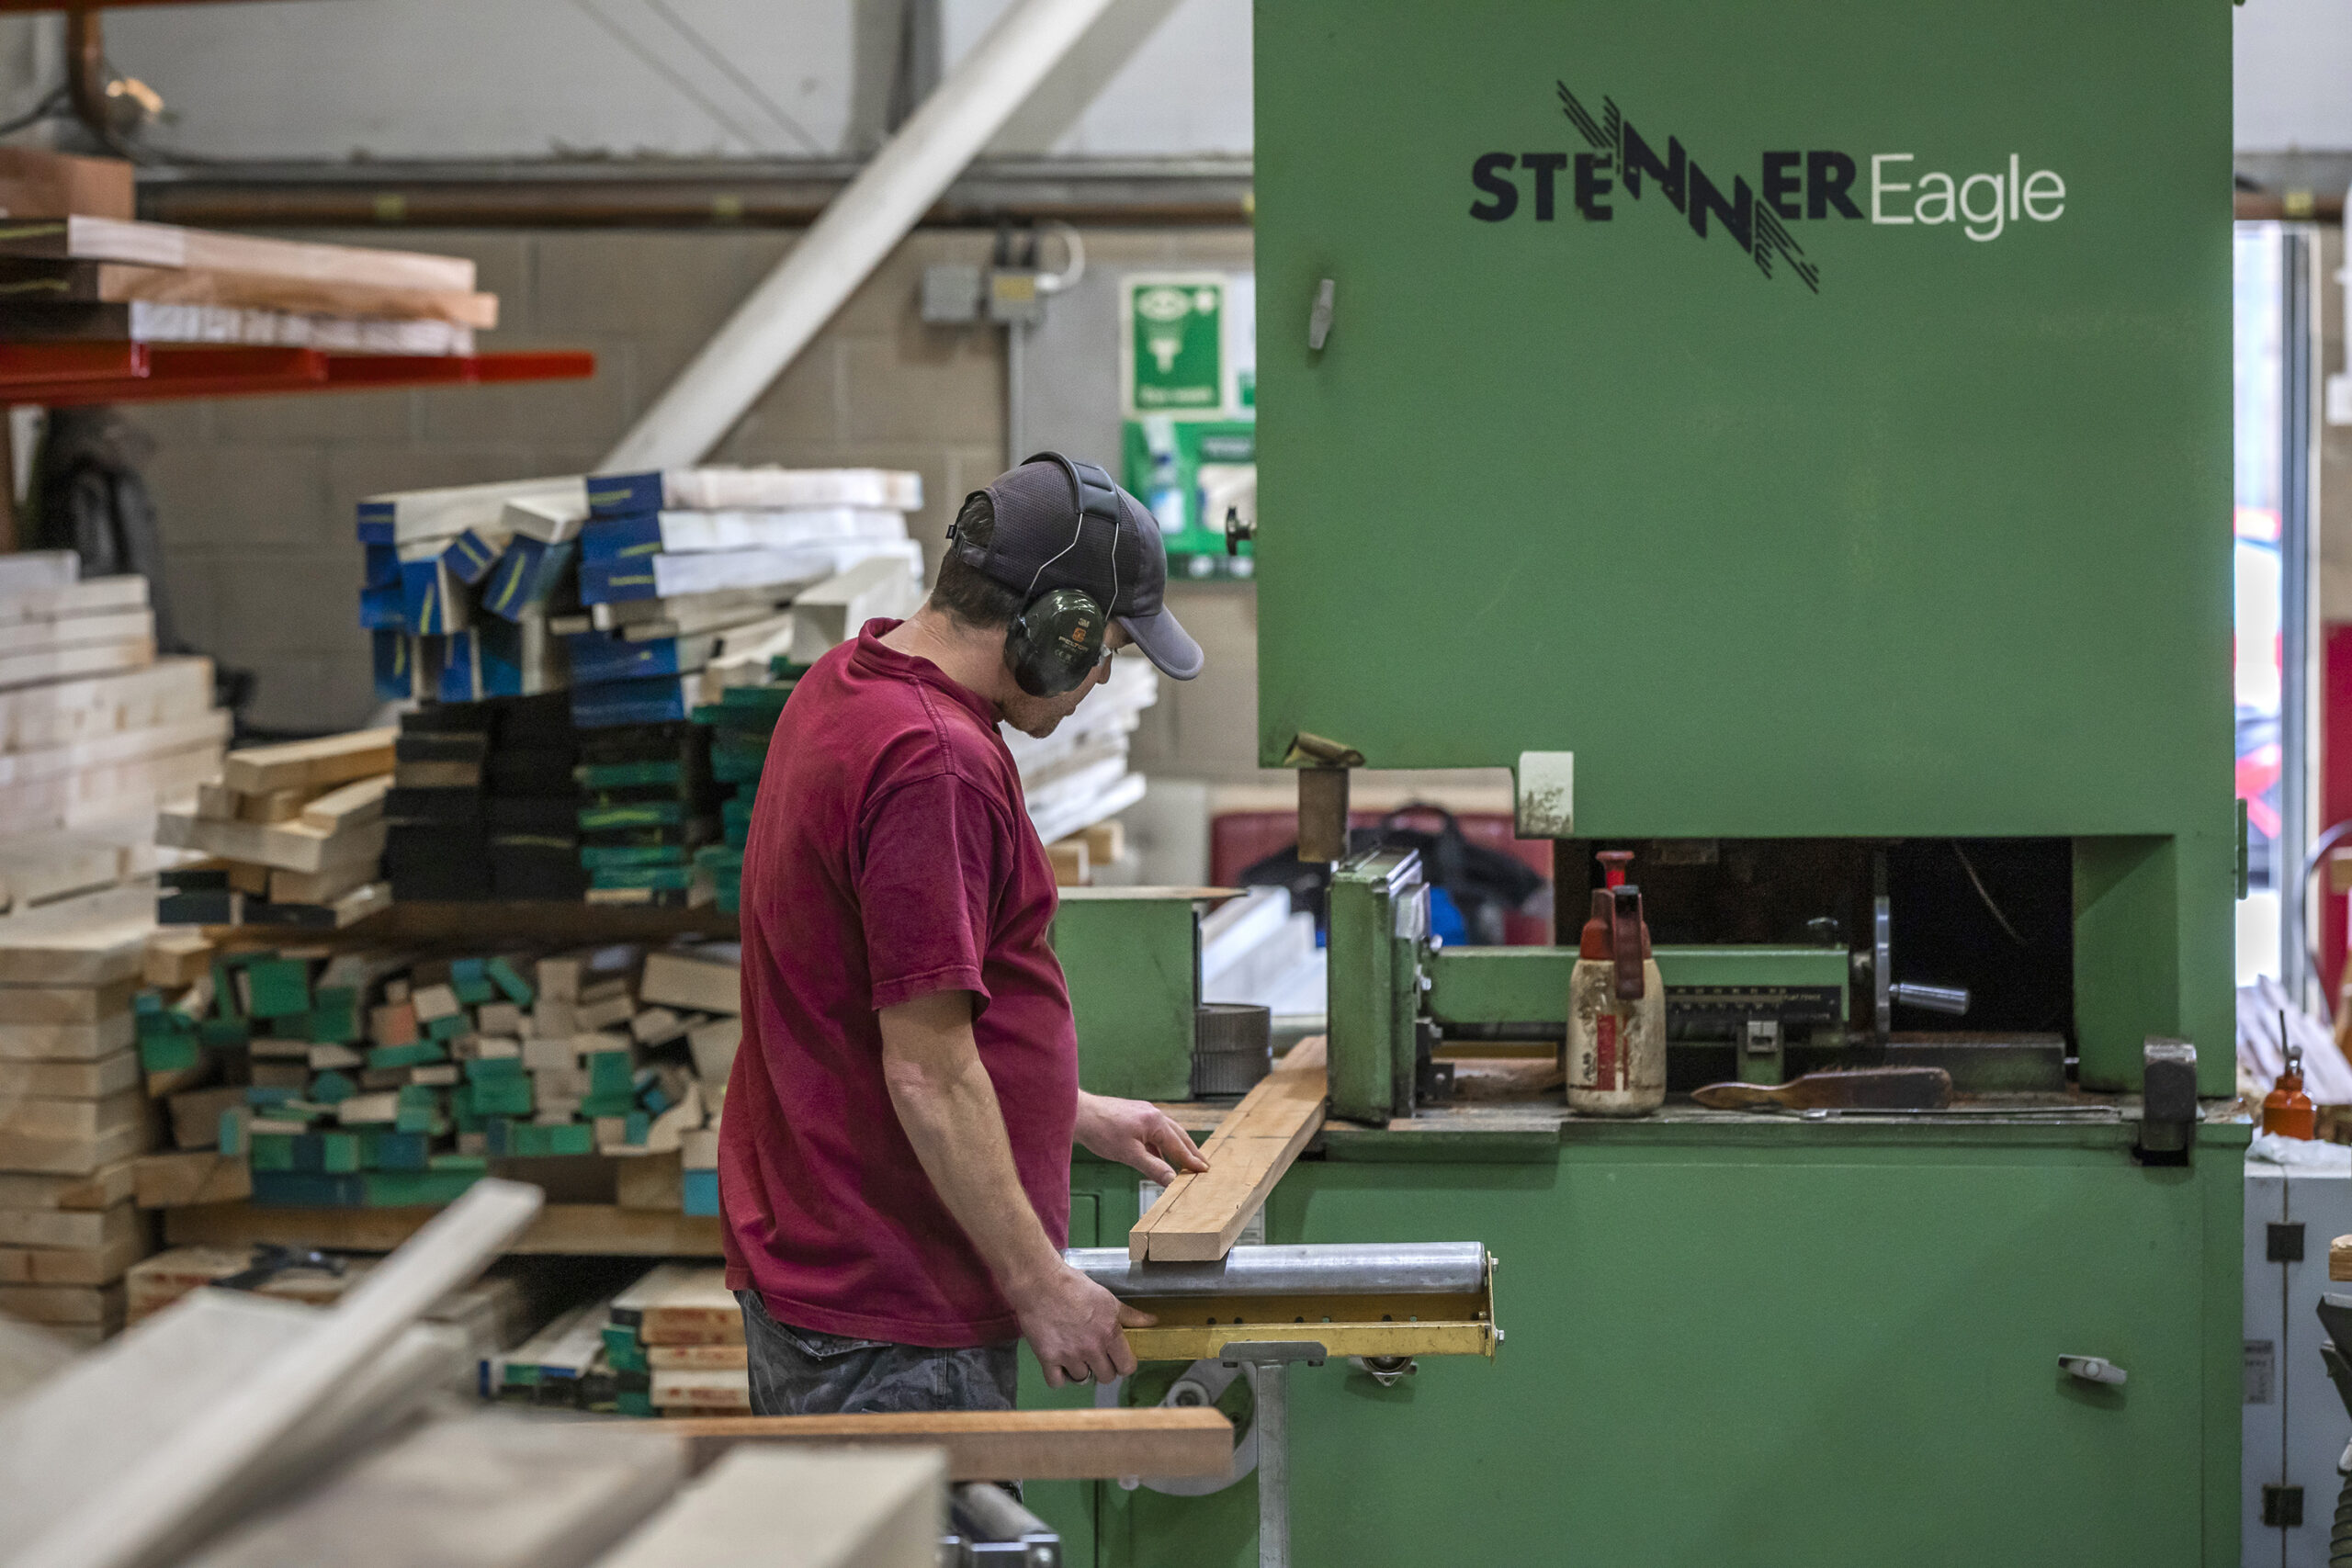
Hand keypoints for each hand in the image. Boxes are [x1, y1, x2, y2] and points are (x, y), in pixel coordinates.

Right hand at [1010, 1261, 1154, 1385]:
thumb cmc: (1074, 1286)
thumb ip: (1130, 1315)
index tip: (1118, 1359)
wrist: (1040, 1282)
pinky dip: (1059, 1377)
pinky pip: (1056, 1382)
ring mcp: (1069, 1355)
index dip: (1124, 1365)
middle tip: (1096, 1356)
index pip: (1127, 1367)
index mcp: (1109, 1333)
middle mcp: (1091, 1348)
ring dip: (1080, 1370)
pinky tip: (1060, 1364)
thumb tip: (1152, 1321)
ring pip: (1082, 1379)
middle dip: (1103, 1368)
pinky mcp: (1048, 1357)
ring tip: (1075, 1354)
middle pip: (1106, 1377)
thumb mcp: (1107, 1298)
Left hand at [1073, 1092, 1210, 1185]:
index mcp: (1156, 1122)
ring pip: (1167, 1132)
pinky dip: (1161, 1145)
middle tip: (1203, 1164)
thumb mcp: (1129, 1155)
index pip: (1179, 1145)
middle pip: (1179, 1135)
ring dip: (1177, 1147)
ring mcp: (1144, 1113)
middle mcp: (1154, 1114)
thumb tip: (1172, 1181)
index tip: (1204, 1170)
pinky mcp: (1134, 1115)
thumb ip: (1153, 1168)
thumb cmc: (1102, 1132)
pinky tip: (1159, 1155)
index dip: (1192, 1160)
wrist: (1079, 1114)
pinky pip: (1155, 1132)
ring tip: (1186, 1160)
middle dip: (1191, 1151)